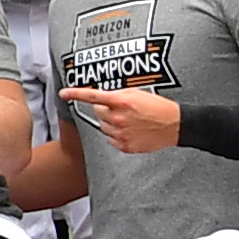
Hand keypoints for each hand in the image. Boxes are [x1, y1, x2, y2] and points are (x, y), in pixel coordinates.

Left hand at [56, 86, 182, 153]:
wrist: (175, 125)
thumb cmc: (158, 107)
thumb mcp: (137, 93)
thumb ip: (117, 95)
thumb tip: (103, 99)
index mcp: (121, 102)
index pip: (92, 96)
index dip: (75, 94)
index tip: (64, 93)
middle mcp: (118, 118)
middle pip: (97, 112)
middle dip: (105, 109)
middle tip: (121, 109)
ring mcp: (121, 133)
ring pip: (103, 126)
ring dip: (111, 122)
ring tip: (129, 120)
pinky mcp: (125, 145)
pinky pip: (111, 139)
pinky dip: (117, 135)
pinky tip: (130, 130)